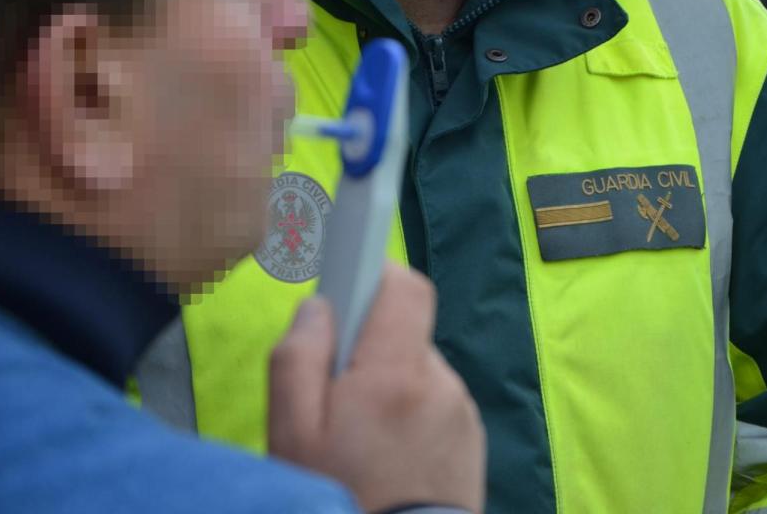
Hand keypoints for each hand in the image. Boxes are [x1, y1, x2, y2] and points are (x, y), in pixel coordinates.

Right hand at [268, 263, 485, 512]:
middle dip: (369, 351)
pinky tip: (390, 459)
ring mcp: (463, 412)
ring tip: (363, 441)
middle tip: (336, 399)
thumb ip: (298, 357)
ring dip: (390, 388)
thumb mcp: (293, 433)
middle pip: (404, 333)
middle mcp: (441, 382)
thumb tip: (321, 307)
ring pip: (418, 372)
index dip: (375, 275)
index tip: (349, 291)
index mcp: (398, 371)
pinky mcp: (472, 440)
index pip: (404, 286)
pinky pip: (436, 406)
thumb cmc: (340, 495)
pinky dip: (412, 417)